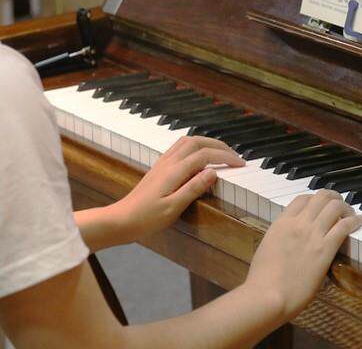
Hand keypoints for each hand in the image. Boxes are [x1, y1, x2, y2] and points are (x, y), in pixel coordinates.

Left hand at [111, 135, 244, 241]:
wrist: (121, 219)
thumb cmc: (146, 218)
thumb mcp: (173, 208)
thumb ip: (193, 189)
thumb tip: (213, 172)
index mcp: (175, 171)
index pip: (205, 155)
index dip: (225, 157)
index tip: (241, 164)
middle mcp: (169, 161)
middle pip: (197, 142)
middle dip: (219, 145)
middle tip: (235, 156)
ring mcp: (163, 162)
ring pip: (188, 141)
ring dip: (207, 142)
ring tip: (221, 153)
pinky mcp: (159, 166)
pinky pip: (180, 147)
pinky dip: (195, 146)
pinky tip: (199, 157)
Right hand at [243, 190, 361, 319]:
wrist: (267, 295)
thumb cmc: (262, 279)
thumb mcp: (269, 248)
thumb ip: (281, 238)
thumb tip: (289, 241)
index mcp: (282, 222)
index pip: (302, 199)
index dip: (315, 199)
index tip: (321, 206)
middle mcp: (299, 223)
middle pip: (321, 197)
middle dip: (333, 198)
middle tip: (340, 205)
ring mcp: (313, 234)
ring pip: (334, 207)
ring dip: (345, 208)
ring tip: (351, 214)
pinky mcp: (325, 249)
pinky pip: (344, 226)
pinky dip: (354, 220)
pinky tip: (358, 221)